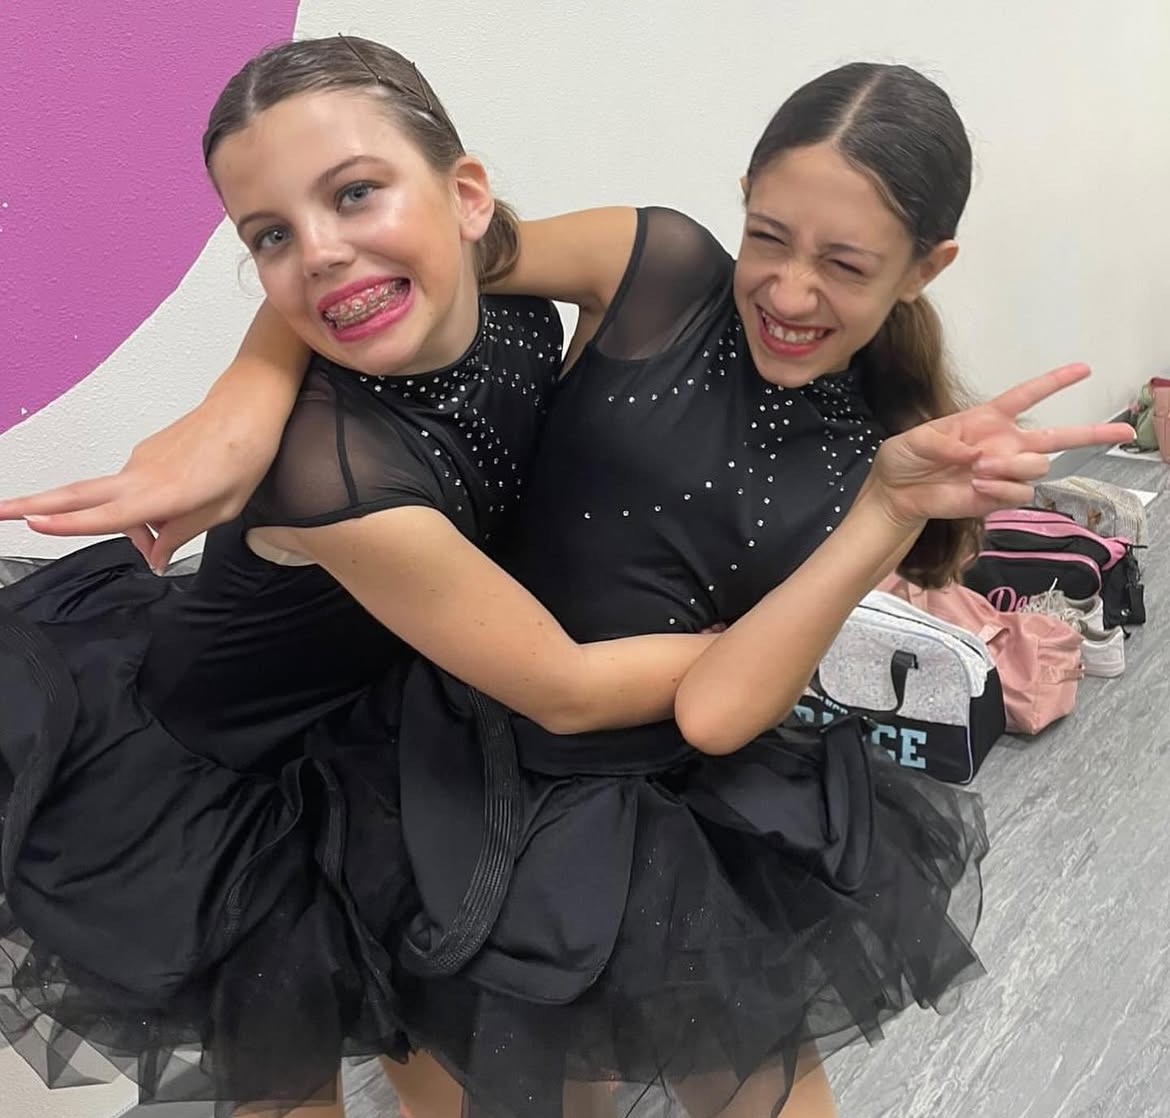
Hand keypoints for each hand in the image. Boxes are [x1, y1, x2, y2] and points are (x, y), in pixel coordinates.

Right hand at [0, 395, 281, 570]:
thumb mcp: (223, 509)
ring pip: (114, 501)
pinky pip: (132, 489)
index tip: (34, 524)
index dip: (71, 524)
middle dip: (35, 504)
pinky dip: (142, 508)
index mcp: (165, 493)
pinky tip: (174, 511)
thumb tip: (155, 556)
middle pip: (78, 494)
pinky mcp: (144, 454)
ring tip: (161, 542)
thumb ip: (183, 534)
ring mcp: (140, 461)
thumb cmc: (244, 455)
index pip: (109, 515)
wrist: (248, 408)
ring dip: (128, 526)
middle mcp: (143, 475)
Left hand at [870, 364, 1133, 525]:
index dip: (1054, 382)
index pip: (1028, 396)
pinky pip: (1021, 492)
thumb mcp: (914, 440)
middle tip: (1124, 432)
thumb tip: (975, 452)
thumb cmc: (905, 459)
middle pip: (1058, 436)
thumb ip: (943, 442)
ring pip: (1039, 466)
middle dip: (1093, 433)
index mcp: (987, 419)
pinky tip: (980, 486)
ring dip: (1013, 465)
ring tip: (979, 468)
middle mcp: (1003, 443)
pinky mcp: (998, 496)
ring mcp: (1004, 471)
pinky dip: (1003, 489)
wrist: (897, 494)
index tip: (1083, 369)